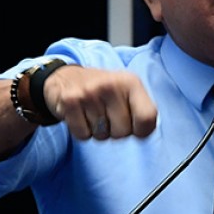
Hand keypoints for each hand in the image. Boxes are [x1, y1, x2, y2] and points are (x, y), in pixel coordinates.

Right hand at [43, 65, 157, 140]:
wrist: (65, 77)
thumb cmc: (104, 90)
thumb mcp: (128, 91)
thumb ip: (142, 110)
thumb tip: (145, 131)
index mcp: (131, 82)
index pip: (147, 118)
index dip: (142, 130)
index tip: (134, 126)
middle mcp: (111, 85)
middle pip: (123, 132)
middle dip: (116, 131)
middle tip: (107, 116)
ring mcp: (89, 93)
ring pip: (102, 136)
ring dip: (98, 131)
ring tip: (93, 113)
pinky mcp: (70, 102)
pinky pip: (83, 135)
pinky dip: (82, 132)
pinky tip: (81, 116)